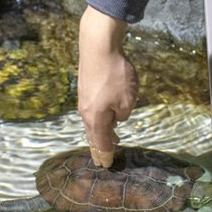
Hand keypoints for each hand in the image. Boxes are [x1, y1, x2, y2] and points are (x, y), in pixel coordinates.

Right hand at [78, 6, 137, 166]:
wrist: (98, 47)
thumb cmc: (115, 75)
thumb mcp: (127, 100)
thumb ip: (123, 114)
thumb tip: (117, 116)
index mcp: (96, 118)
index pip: (101, 143)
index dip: (105, 154)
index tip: (106, 165)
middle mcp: (86, 111)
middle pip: (93, 134)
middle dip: (98, 147)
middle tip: (101, 159)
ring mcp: (84, 99)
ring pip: (92, 121)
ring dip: (99, 132)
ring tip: (106, 138)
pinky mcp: (86, 87)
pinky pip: (92, 109)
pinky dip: (98, 118)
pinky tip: (104, 115)